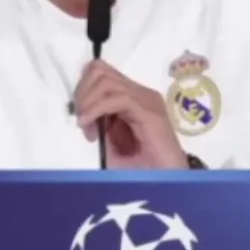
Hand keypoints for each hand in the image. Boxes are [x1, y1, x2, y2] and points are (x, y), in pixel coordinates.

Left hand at [72, 60, 188, 169]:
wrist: (169, 178)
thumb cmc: (143, 165)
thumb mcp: (113, 142)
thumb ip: (99, 123)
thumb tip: (80, 113)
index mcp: (133, 96)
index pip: (101, 72)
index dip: (83, 89)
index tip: (80, 117)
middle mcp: (140, 92)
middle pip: (100, 71)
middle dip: (82, 93)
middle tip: (81, 120)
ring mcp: (146, 99)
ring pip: (106, 81)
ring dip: (88, 101)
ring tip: (86, 124)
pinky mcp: (149, 111)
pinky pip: (117, 98)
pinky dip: (96, 108)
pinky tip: (89, 124)